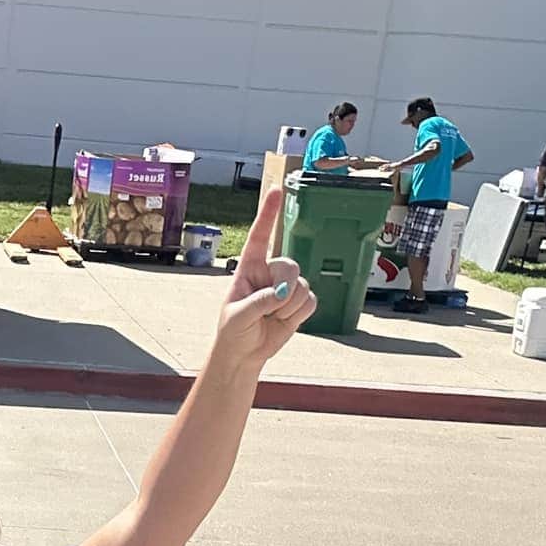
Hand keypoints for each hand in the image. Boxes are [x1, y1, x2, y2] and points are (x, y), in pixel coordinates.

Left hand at [211, 189, 315, 376]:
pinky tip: (284, 321)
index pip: (259, 237)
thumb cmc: (233, 332)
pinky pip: (311, 301)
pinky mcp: (299, 303)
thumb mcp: (237, 317)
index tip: (276, 189)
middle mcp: (270, 273)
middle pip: (290, 267)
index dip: (268, 213)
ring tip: (272, 318)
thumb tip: (283, 293)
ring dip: (289, 308)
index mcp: (249, 268)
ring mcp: (286, 287)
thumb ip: (259, 302)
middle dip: (284, 290)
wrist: (243, 355)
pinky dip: (299, 315)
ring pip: (303, 286)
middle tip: (269, 309)